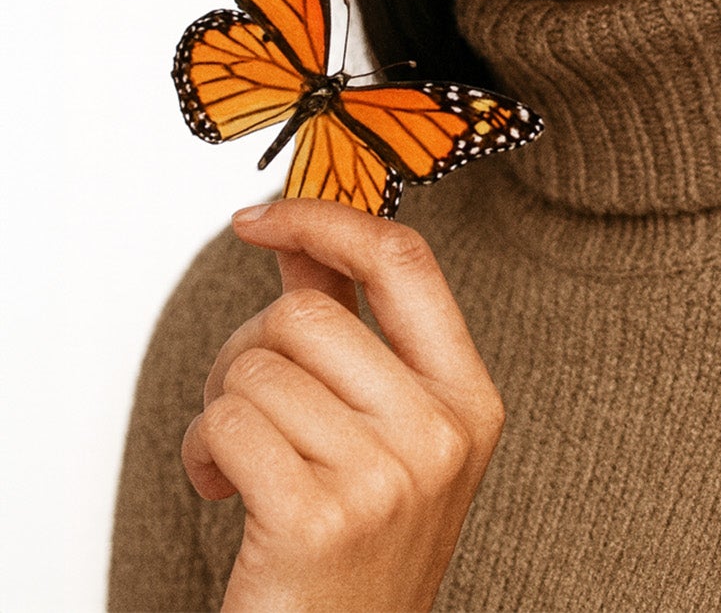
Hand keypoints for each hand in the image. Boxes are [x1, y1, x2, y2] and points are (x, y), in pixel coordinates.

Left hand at [181, 199, 503, 612]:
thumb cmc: (352, 554)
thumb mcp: (378, 435)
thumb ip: (345, 329)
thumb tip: (297, 238)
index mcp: (468, 401)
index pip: (404, 261)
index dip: (326, 219)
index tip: (261, 216)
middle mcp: (440, 434)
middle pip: (307, 315)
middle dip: (246, 349)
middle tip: (241, 403)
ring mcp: (385, 478)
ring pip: (257, 368)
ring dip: (220, 410)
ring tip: (237, 463)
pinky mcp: (318, 519)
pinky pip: (228, 424)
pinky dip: (202, 451)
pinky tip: (220, 489)